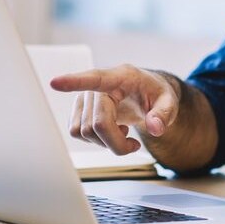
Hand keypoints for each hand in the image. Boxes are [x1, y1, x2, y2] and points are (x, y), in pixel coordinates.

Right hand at [50, 65, 178, 155]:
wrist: (147, 93)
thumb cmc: (155, 93)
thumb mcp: (169, 101)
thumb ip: (164, 113)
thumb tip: (155, 127)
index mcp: (121, 77)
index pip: (96, 79)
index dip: (74, 82)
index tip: (55, 83)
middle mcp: (98, 86)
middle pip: (96, 123)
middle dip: (115, 142)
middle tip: (133, 146)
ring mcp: (85, 97)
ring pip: (83, 131)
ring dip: (105, 142)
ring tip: (123, 134)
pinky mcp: (79, 109)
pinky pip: (77, 132)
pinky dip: (95, 140)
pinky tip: (111, 132)